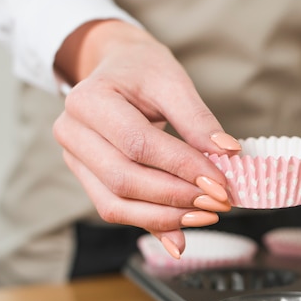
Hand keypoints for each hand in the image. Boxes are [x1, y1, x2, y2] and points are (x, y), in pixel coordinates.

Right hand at [52, 20, 240, 257]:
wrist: (114, 67)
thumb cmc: (142, 70)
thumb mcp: (172, 82)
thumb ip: (198, 119)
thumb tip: (228, 154)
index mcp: (89, 100)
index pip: (139, 144)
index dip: (182, 167)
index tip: (220, 183)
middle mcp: (72, 132)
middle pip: (124, 179)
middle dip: (176, 197)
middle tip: (219, 203)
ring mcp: (75, 159)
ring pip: (115, 204)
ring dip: (165, 217)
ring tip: (206, 215)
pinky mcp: (87, 178)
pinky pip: (116, 208)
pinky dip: (151, 222)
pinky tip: (182, 233)